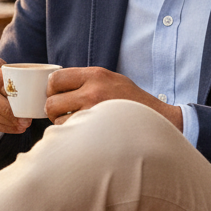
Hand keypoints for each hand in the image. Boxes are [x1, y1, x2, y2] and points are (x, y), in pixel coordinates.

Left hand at [46, 67, 183, 129]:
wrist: (158, 120)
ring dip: (62, 124)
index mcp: (96, 75)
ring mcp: (93, 111)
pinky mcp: (95, 129)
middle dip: (54, 109)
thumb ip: (87, 80)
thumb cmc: (132, 102)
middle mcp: (93, 90)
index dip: (52, 89)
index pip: (56, 78)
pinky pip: (69, 133)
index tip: (58, 96)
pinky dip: (71, 135)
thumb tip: (57, 85)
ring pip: (57, 119)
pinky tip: (82, 133)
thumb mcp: (112, 80)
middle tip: (64, 113)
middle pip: (51, 101)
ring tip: (77, 124)